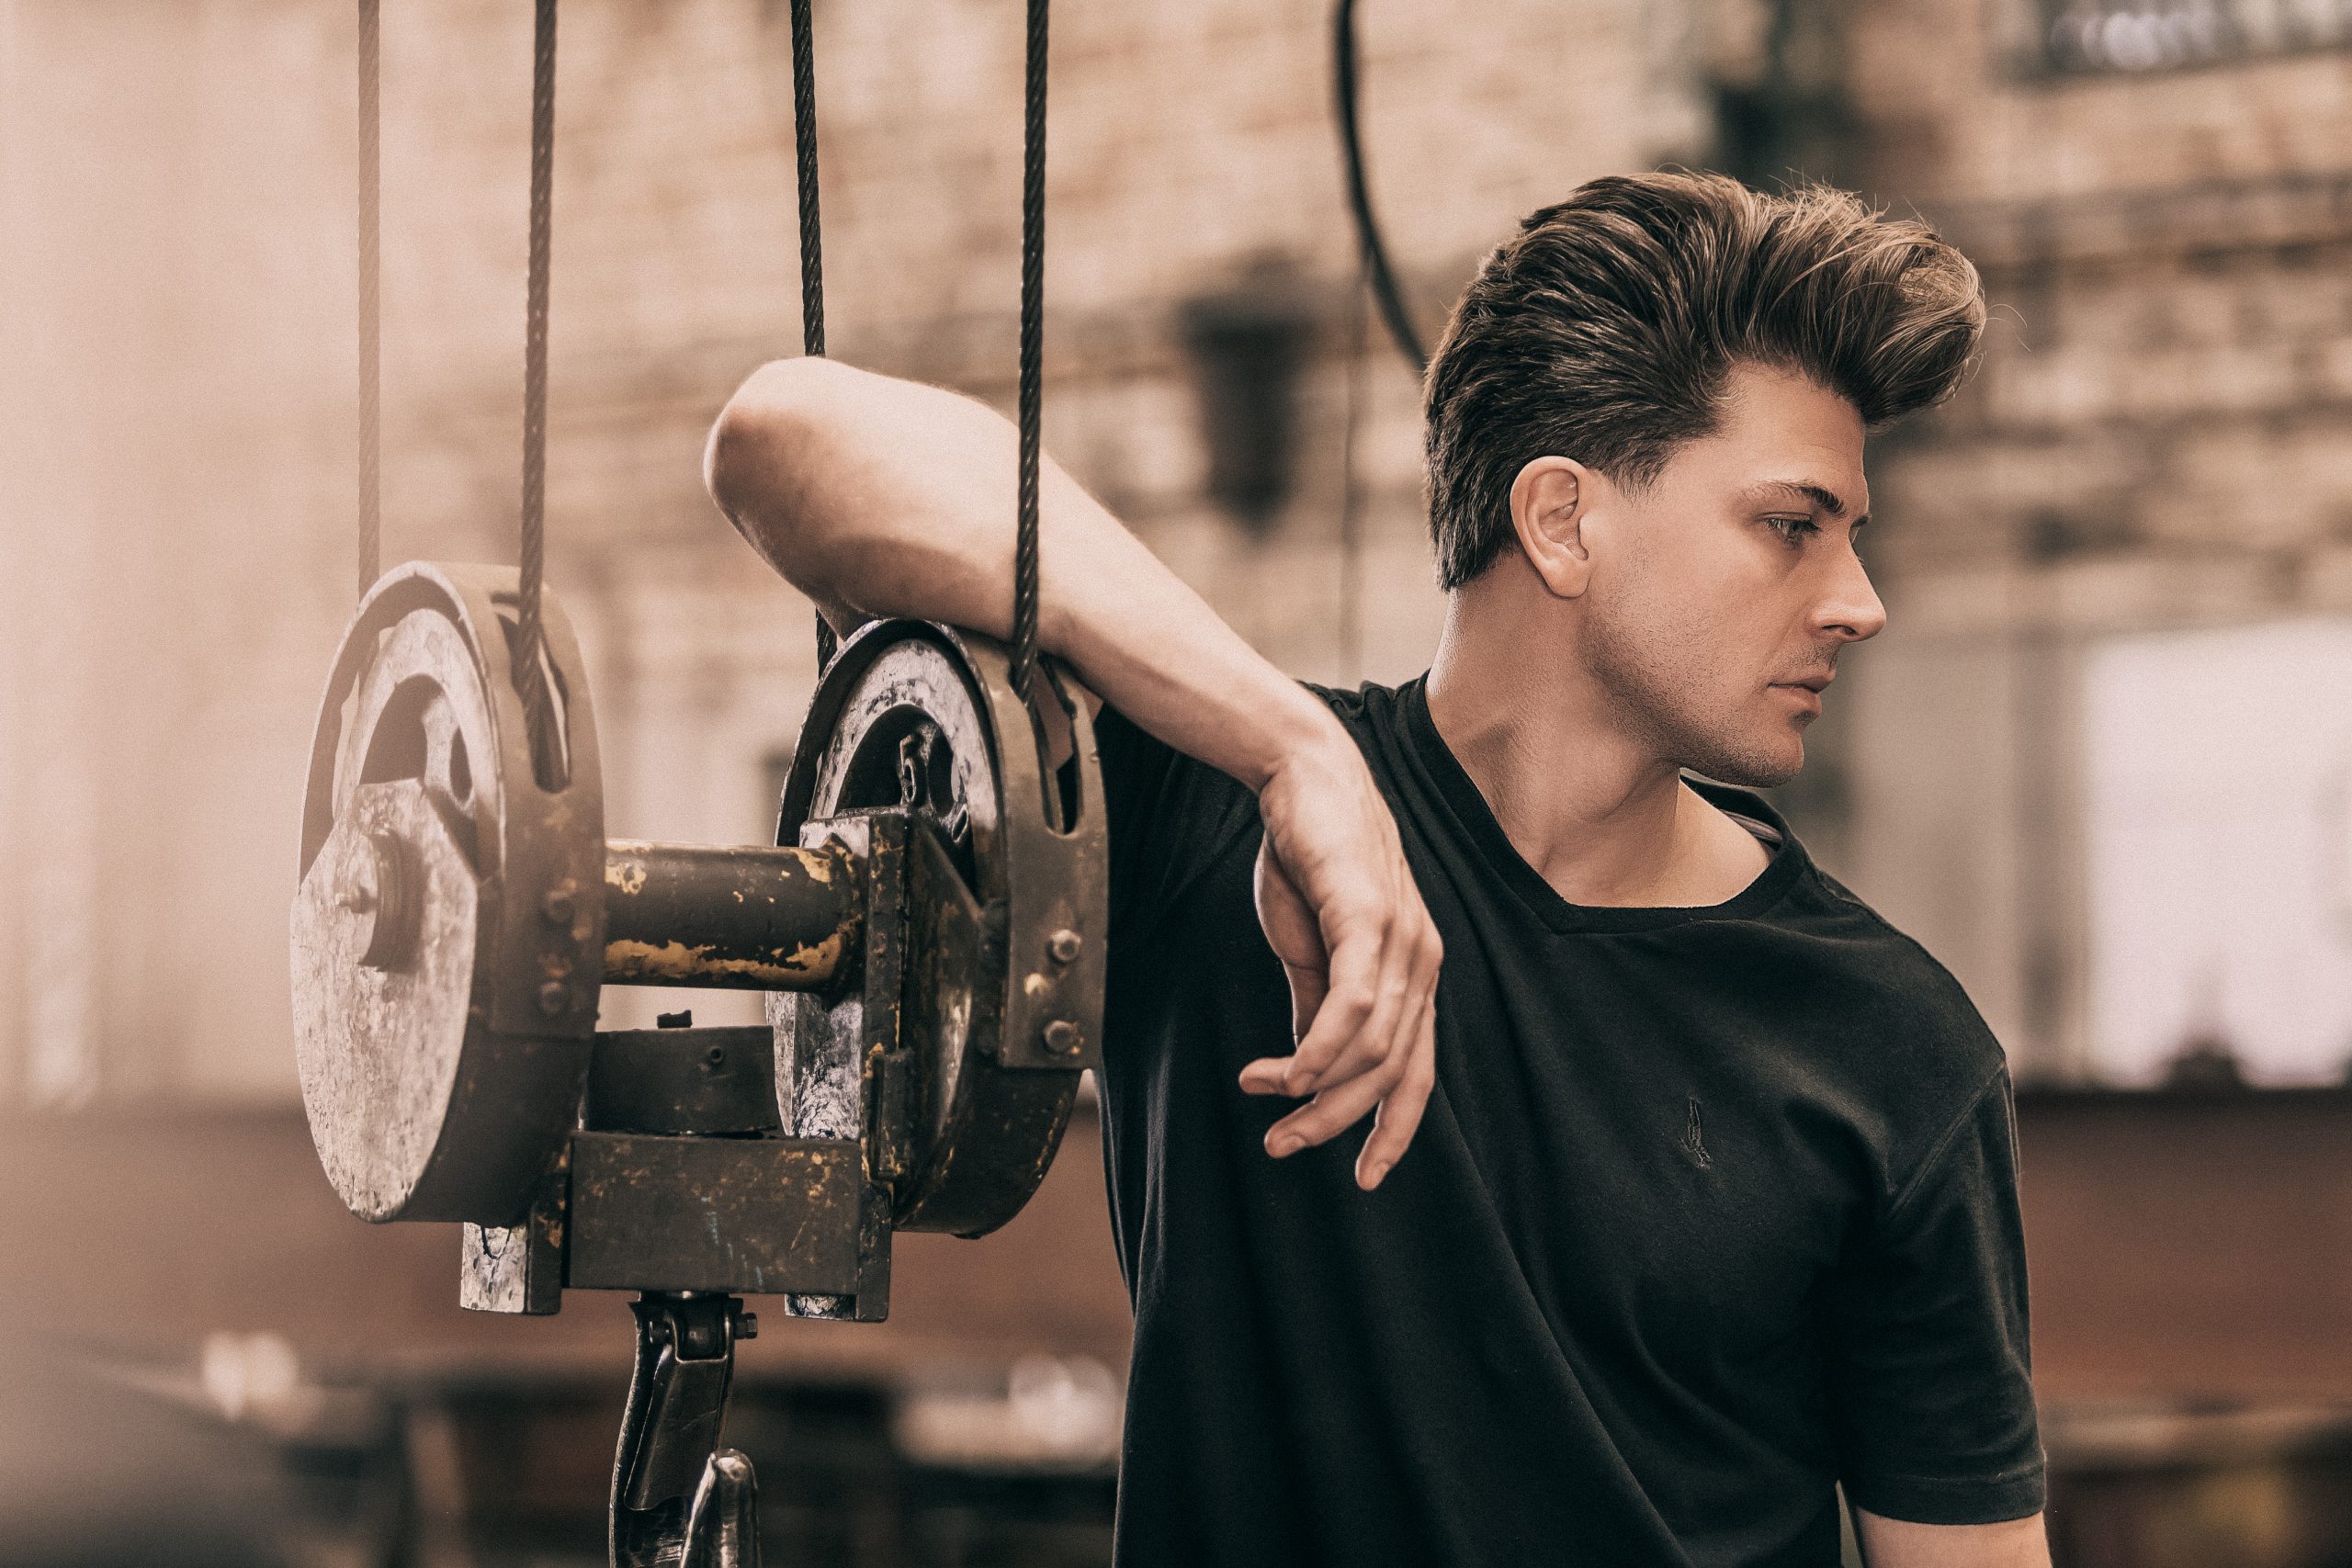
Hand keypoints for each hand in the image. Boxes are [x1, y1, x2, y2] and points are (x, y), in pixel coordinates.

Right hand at [1238, 731, 1442, 1189]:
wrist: (1302, 777)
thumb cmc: (1307, 857)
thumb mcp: (1312, 946)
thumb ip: (1319, 1004)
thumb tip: (1309, 1065)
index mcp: (1414, 975)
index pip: (1417, 1073)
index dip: (1394, 1131)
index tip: (1362, 1177)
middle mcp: (1422, 964)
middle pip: (1392, 1073)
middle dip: (1335, 1122)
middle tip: (1280, 1146)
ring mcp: (1404, 940)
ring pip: (1373, 1048)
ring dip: (1314, 1088)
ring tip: (1261, 1094)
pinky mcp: (1372, 916)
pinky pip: (1354, 1005)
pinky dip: (1322, 1049)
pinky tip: (1287, 1070)